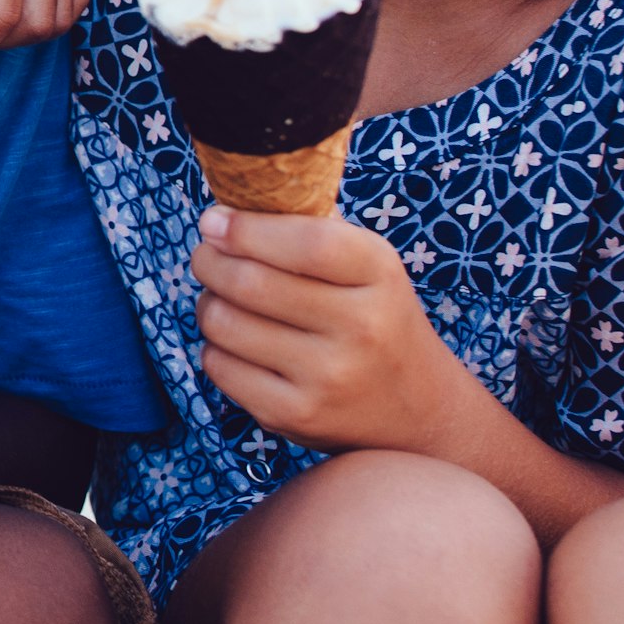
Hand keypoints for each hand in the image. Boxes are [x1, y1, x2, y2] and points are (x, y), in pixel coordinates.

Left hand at [190, 204, 481, 453]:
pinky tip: (238, 344)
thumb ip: (311, 227)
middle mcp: (361, 328)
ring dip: (208, 304)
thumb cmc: (374, 318)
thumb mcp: (367, 265)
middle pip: (249, 282)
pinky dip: (216, 347)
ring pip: (224, 323)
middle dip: (210, 261)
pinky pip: (220, 367)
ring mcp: (329, 377)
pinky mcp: (296, 415)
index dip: (246, 228)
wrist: (416, 409)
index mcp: (379, 274)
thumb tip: (227, 208)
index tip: (213, 221)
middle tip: (207, 256)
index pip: (305, 242)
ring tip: (222, 300)